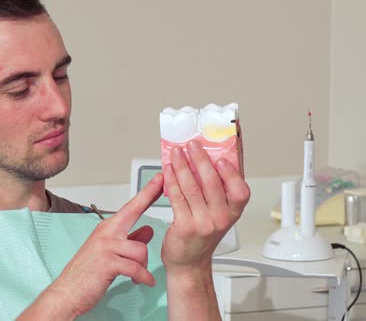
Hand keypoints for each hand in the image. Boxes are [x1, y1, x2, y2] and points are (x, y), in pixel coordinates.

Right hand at [48, 174, 164, 316]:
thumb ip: (131, 240)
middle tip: (162, 183)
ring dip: (144, 266)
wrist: (67, 292)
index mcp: (107, 229)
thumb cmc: (87, 273)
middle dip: (149, 196)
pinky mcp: (107, 263)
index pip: (131, 207)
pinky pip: (135, 268)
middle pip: (133, 211)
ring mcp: (106, 246)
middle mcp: (106, 233)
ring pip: (141, 249)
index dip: (146, 192)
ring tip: (139, 275)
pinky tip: (144, 282)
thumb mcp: (110, 253)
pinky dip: (143, 278)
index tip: (158, 179)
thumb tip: (148, 230)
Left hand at [161, 140, 249, 271]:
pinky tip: (167, 170)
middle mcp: (222, 218)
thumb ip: (218, 190)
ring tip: (176, 153)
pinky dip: (171, 180)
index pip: (241, 191)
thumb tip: (212, 159)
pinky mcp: (185, 226)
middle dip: (200, 160)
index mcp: (234, 212)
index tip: (221, 157)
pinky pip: (177, 197)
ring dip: (182, 166)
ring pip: (192, 187)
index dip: (232, 173)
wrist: (189, 262)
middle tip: (192, 145)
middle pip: (212, 183)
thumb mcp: (219, 213)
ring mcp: (204, 223)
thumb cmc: (203, 235)